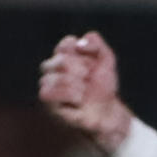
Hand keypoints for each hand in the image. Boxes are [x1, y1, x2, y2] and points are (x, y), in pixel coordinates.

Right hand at [39, 32, 132, 147]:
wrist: (108, 113)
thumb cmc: (103, 87)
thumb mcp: (106, 60)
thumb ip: (96, 44)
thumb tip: (80, 42)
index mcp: (63, 55)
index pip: (68, 44)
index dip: (85, 56)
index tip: (94, 67)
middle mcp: (52, 68)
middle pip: (63, 60)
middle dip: (83, 72)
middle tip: (90, 82)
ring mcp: (48, 84)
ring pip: (56, 77)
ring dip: (77, 86)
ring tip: (84, 93)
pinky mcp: (48, 102)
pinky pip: (48, 93)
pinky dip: (68, 96)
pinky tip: (78, 101)